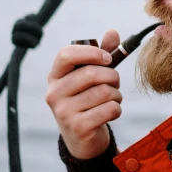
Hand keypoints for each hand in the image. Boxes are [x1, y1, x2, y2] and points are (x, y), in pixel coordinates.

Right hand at [46, 30, 121, 159]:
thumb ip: (102, 54)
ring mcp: (63, 111)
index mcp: (55, 76)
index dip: (91, 53)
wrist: (83, 139)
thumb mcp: (92, 76)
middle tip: (115, 83)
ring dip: (116, 95)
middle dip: (113, 76)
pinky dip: (117, 109)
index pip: (66, 55)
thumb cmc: (88, 101)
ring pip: (104, 92)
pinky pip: (109, 109)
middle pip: (91, 74)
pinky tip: (111, 113)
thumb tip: (112, 32)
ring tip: (112, 99)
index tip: (108, 59)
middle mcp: (54, 93)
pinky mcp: (77, 127)